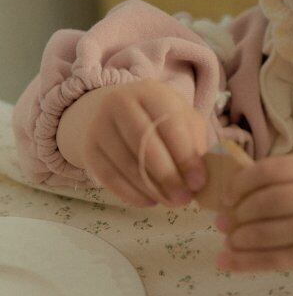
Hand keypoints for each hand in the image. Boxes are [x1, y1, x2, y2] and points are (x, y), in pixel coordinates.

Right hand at [83, 79, 208, 207]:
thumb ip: (194, 143)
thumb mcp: (183, 121)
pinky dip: (131, 194)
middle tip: (184, 199)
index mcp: (151, 92)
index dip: (186, 156)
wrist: (117, 117)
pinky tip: (149, 201)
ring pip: (126, 163)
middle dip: (168, 176)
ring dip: (151, 189)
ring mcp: (100, 125)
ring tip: (170, 202)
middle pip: (144, 143)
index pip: (170, 124)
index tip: (198, 183)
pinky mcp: (89, 149)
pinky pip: (108, 177)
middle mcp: (120, 103)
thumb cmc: (160, 120)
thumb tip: (199, 177)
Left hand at [214, 153, 292, 289]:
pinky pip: (270, 259)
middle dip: (235, 212)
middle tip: (222, 220)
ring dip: (236, 237)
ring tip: (229, 239)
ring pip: (261, 232)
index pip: (267, 170)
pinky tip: (226, 262)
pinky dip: (243, 262)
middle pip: (260, 202)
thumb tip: (241, 184)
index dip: (240, 183)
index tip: (228, 194)